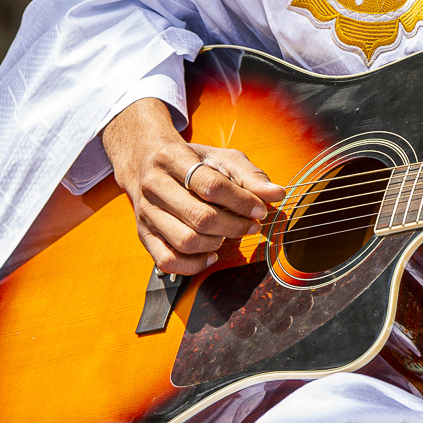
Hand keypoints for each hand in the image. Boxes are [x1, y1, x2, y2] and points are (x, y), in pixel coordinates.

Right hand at [102, 97, 285, 274]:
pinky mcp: (143, 235)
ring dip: (216, 243)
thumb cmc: (193, 162)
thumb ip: (251, 176)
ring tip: (228, 235)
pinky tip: (212, 253)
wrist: (148, 164)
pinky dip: (194, 264)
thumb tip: (278, 194)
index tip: (261, 210)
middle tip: (251, 226)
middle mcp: (154, 185)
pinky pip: (168, 261)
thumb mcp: (222, 158)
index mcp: (173, 158)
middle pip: (200, 217)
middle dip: (234, 226)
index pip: (211, 185)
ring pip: (186, 241)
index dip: (241, 201)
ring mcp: (146, 213)